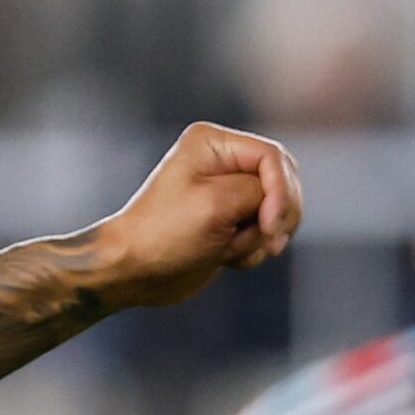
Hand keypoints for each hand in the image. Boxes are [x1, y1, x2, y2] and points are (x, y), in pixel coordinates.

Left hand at [78, 124, 304, 311]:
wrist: (132, 271)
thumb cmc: (163, 234)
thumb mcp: (217, 204)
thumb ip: (261, 191)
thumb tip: (279, 200)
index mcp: (213, 143)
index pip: (272, 157)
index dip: (281, 192)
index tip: (269, 227)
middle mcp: (222, 161)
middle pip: (282, 181)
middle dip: (277, 215)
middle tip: (266, 241)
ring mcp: (227, 191)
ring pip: (276, 210)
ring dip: (262, 237)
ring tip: (231, 250)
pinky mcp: (229, 220)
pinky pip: (263, 232)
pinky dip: (253, 249)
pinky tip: (227, 258)